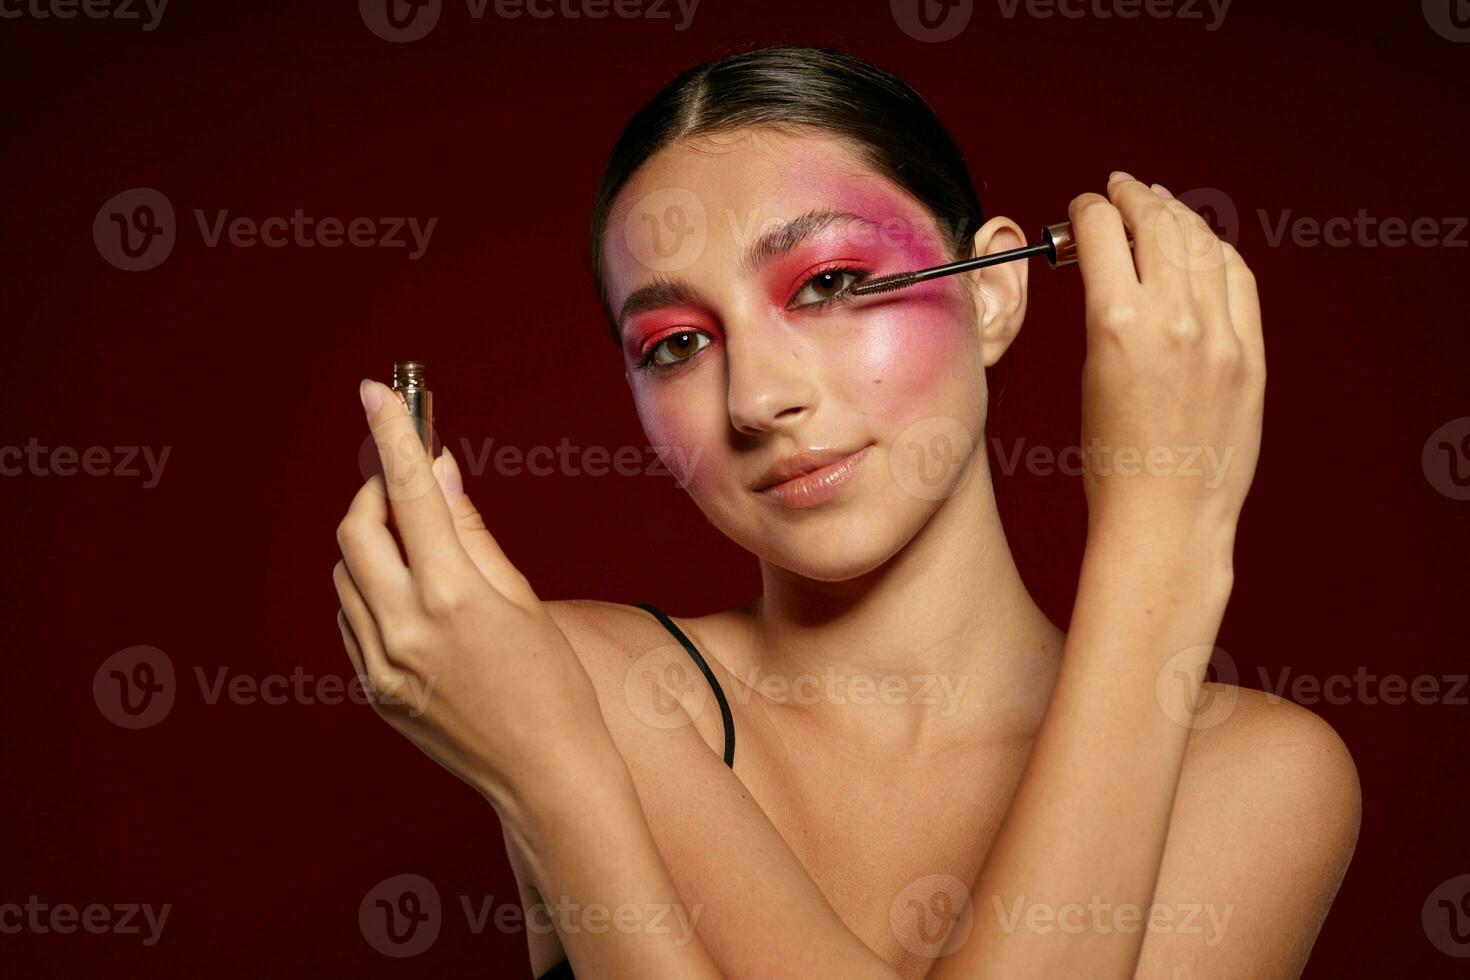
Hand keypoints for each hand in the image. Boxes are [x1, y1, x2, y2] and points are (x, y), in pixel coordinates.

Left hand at [332, 379, 607, 815]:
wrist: (546, 774)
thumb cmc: (553, 682)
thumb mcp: (521, 596)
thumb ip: (468, 530)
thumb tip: (438, 470)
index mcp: (452, 595)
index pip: (406, 492)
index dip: (391, 434)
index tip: (378, 392)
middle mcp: (404, 627)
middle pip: (356, 528)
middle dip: (376, 494)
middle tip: (408, 486)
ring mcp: (380, 663)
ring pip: (347, 573)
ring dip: (374, 545)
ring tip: (424, 552)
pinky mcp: (372, 689)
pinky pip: (351, 618)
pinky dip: (372, 591)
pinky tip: (415, 601)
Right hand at [1067, 173, 1264, 538]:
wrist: (1166, 518)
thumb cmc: (1115, 465)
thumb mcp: (1091, 377)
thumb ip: (1106, 315)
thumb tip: (1111, 272)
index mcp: (1116, 325)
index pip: (1105, 233)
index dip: (1091, 210)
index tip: (1085, 207)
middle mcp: (1174, 319)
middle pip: (1158, 224)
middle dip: (1135, 197)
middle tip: (1120, 188)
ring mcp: (1220, 335)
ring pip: (1202, 243)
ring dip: (1177, 215)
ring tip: (1160, 205)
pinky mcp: (1251, 355)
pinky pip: (1238, 279)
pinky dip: (1216, 252)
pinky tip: (1202, 246)